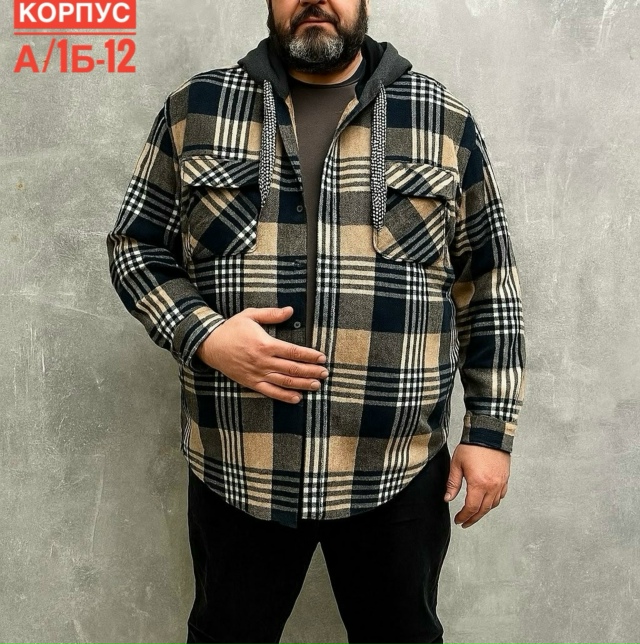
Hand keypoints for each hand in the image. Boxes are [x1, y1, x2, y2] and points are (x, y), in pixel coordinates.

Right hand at [195, 306, 328, 403]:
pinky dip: (284, 396)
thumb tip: (290, 310)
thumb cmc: (232, 329)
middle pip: (292, 368)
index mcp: (265, 344)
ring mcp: (257, 374)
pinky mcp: (251, 382)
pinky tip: (297, 398)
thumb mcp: (250, 315)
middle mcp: (263, 361)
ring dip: (303, 384)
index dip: (310, 356)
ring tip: (317, 385)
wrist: (210, 345)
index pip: (293, 352)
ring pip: (285, 382)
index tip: (322, 357)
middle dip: (311, 371)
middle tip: (325, 373)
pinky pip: (270, 392)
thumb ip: (272, 314)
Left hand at [444, 443, 509, 527]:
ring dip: (483, 512)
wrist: (489, 434)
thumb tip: (448, 498)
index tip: (458, 520)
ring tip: (474, 514)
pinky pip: (500, 496)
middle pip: (483, 510)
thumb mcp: (457, 464)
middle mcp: (492, 486)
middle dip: (473, 519)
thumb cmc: (472, 447)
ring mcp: (500, 483)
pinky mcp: (505, 479)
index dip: (464, 516)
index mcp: (478, 484)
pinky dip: (493, 502)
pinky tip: (487, 502)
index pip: (471, 508)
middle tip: (465, 522)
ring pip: (493, 505)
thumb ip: (452, 483)